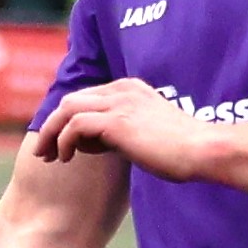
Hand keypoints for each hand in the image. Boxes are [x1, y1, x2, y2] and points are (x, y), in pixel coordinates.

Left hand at [31, 78, 211, 178]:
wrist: (203, 149)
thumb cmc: (180, 149)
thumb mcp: (146, 131)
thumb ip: (121, 130)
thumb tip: (95, 142)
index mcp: (130, 89)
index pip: (85, 97)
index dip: (67, 120)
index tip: (59, 144)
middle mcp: (122, 90)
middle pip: (70, 100)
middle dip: (52, 126)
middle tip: (44, 152)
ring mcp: (119, 103)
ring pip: (66, 109)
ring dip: (51, 134)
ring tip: (49, 157)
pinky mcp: (117, 121)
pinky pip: (75, 125)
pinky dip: (65, 141)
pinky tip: (67, 158)